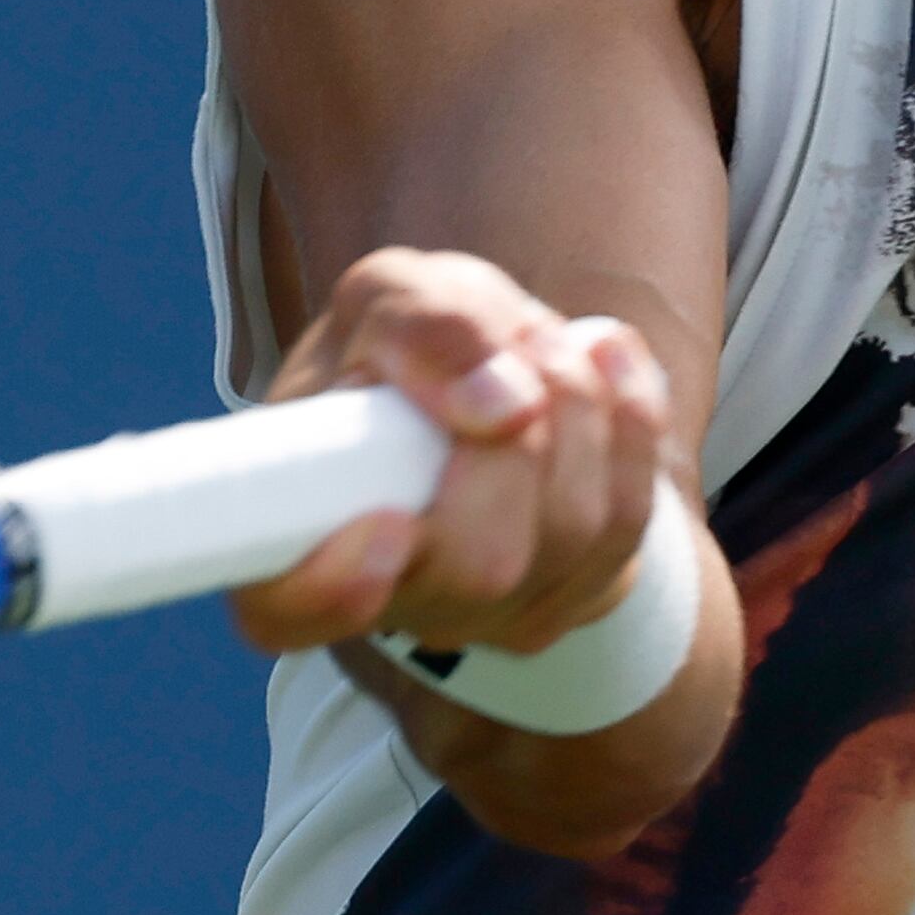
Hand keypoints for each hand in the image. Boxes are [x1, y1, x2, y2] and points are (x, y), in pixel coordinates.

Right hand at [228, 247, 673, 659]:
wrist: (477, 379)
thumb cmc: (404, 349)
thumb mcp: (387, 297)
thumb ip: (421, 324)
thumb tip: (502, 400)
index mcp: (290, 537)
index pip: (283, 611)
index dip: (330, 589)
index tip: (383, 528)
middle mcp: (385, 602)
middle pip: (481, 564)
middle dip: (520, 436)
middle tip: (512, 355)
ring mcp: (484, 617)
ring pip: (571, 535)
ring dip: (578, 408)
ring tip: (547, 348)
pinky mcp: (570, 600)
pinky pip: (630, 524)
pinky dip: (631, 421)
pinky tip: (603, 362)